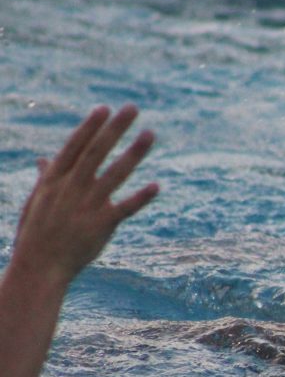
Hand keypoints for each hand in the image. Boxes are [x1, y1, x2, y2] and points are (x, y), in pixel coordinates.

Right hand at [13, 104, 157, 285]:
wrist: (39, 267)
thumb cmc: (36, 234)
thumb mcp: (36, 202)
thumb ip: (45, 178)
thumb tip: (44, 159)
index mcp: (54, 180)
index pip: (74, 146)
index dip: (90, 127)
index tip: (104, 108)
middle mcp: (71, 188)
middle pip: (96, 152)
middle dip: (114, 129)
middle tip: (132, 108)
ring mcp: (87, 206)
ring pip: (114, 174)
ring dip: (134, 153)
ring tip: (150, 134)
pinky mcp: (102, 225)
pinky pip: (125, 207)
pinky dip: (141, 197)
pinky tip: (157, 185)